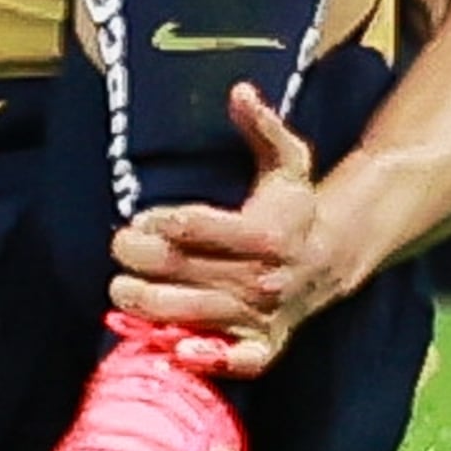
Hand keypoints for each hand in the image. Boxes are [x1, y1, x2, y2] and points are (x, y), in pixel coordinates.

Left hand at [109, 83, 342, 378]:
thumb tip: (239, 90)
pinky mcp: (266, 343)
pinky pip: (244, 360)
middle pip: (197, 272)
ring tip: (120, 294)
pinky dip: (214, 361)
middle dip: (150, 262)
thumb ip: (263, 125)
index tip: (140, 217)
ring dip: (159, 308)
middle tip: (118, 249)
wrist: (333, 257)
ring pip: (205, 314)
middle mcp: (267, 278)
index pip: (207, 228)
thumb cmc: (295, 206)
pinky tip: (177, 351)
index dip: (168, 222)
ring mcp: (266, 315)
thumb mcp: (287, 160)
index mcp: (269, 233)